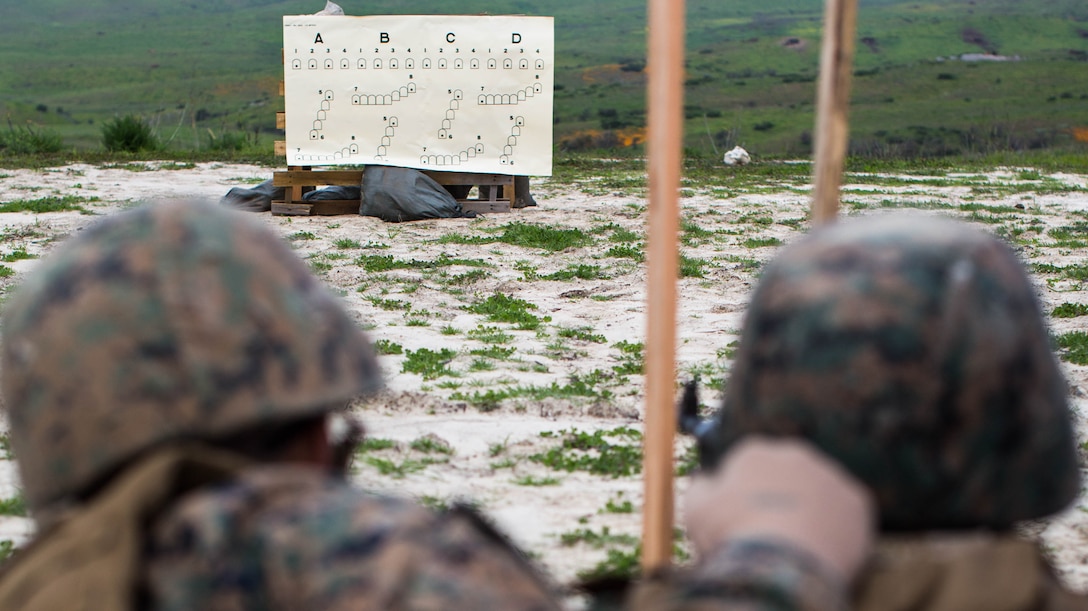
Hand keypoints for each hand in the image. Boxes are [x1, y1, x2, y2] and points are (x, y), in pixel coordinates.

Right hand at [683, 437, 873, 580]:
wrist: (780, 563)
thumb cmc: (731, 535)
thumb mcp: (696, 509)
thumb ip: (701, 486)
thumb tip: (706, 479)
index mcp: (756, 451)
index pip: (750, 465)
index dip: (745, 493)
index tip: (743, 516)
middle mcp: (795, 454)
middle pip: (787, 473)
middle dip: (781, 496)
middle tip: (773, 529)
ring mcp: (829, 475)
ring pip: (818, 491)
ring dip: (810, 510)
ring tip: (798, 543)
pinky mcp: (856, 501)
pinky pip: (846, 512)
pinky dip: (836, 527)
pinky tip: (822, 548)